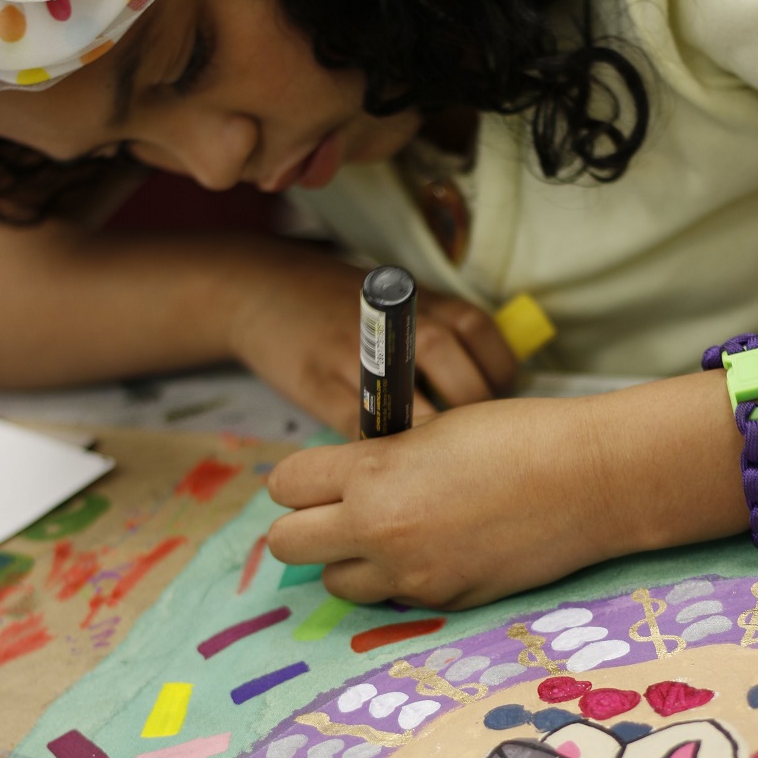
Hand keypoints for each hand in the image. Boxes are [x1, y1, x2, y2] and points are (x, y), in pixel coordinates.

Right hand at [227, 247, 516, 435]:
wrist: (259, 288)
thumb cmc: (340, 303)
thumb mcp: (396, 301)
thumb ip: (443, 335)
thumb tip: (493, 394)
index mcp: (423, 301)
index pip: (484, 337)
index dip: (498, 378)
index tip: (496, 404)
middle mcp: (397, 325)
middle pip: (462, 379)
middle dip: (473, 423)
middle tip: (470, 448)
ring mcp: (357, 356)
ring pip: (418, 411)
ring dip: (433, 445)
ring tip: (434, 463)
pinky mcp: (319, 385)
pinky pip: (362, 431)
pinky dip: (382, 455)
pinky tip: (390, 469)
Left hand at [267, 398, 621, 608]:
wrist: (590, 481)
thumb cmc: (517, 436)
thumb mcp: (430, 432)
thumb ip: (378, 460)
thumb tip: (345, 480)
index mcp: (372, 476)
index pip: (284, 486)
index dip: (300, 479)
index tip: (321, 476)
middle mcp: (380, 533)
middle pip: (287, 545)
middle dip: (305, 527)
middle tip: (338, 512)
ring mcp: (412, 576)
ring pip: (336, 584)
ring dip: (349, 561)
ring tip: (389, 535)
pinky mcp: (444, 602)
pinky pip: (393, 599)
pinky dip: (400, 579)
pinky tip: (437, 550)